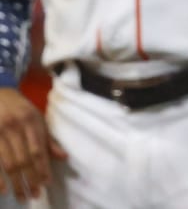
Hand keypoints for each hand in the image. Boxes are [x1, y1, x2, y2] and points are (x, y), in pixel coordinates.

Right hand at [0, 87, 65, 201]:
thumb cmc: (20, 109)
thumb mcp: (37, 119)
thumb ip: (47, 139)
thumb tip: (63, 157)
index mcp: (32, 121)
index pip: (38, 150)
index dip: (42, 168)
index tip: (46, 184)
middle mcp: (15, 127)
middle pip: (24, 159)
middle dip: (30, 179)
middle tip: (34, 195)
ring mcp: (0, 132)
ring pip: (9, 163)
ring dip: (16, 182)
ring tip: (22, 196)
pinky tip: (3, 190)